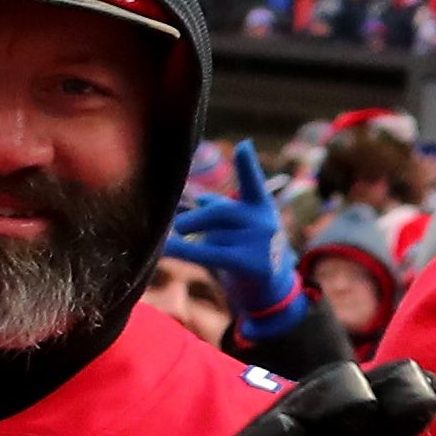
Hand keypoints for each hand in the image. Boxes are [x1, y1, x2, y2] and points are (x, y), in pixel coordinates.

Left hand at [163, 143, 297, 337]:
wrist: (271, 290)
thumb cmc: (248, 251)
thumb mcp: (239, 227)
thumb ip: (220, 208)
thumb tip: (199, 195)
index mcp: (261, 207)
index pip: (253, 183)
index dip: (247, 164)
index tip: (243, 145)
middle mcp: (264, 222)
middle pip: (222, 212)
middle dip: (197, 219)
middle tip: (177, 227)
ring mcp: (261, 243)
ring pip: (212, 237)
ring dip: (193, 243)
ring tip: (181, 247)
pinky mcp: (250, 264)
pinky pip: (208, 254)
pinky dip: (183, 251)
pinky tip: (164, 248)